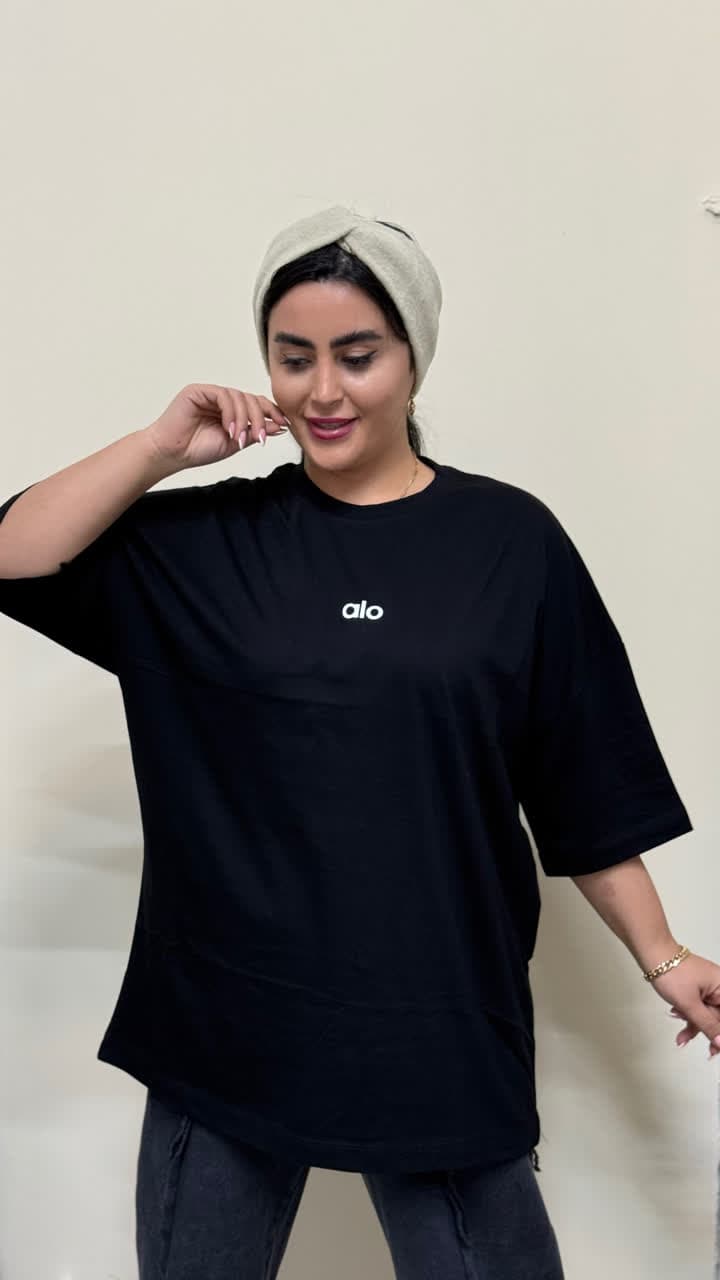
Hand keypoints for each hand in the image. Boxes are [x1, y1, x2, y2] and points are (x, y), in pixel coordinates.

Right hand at [144, 383, 288, 471]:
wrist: (173, 454)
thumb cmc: (198, 450)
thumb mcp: (235, 443)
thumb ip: (254, 432)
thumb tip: (279, 426)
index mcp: (231, 410)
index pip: (255, 403)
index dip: (271, 411)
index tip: (283, 424)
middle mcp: (222, 400)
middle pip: (250, 398)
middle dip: (259, 417)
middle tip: (260, 437)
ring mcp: (210, 393)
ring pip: (239, 396)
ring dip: (244, 419)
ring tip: (238, 438)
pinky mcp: (198, 391)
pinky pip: (223, 395)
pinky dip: (230, 412)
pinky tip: (229, 428)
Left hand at [651, 953, 719, 1057]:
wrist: (652, 956)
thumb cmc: (672, 972)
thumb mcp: (690, 1004)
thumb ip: (708, 1025)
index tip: (718, 1049)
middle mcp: (719, 987)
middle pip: (719, 1018)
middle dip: (708, 1032)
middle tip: (708, 1052)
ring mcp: (707, 989)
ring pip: (708, 1015)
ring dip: (695, 1027)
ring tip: (682, 1037)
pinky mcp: (696, 990)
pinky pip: (698, 1009)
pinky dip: (689, 1018)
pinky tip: (679, 1021)